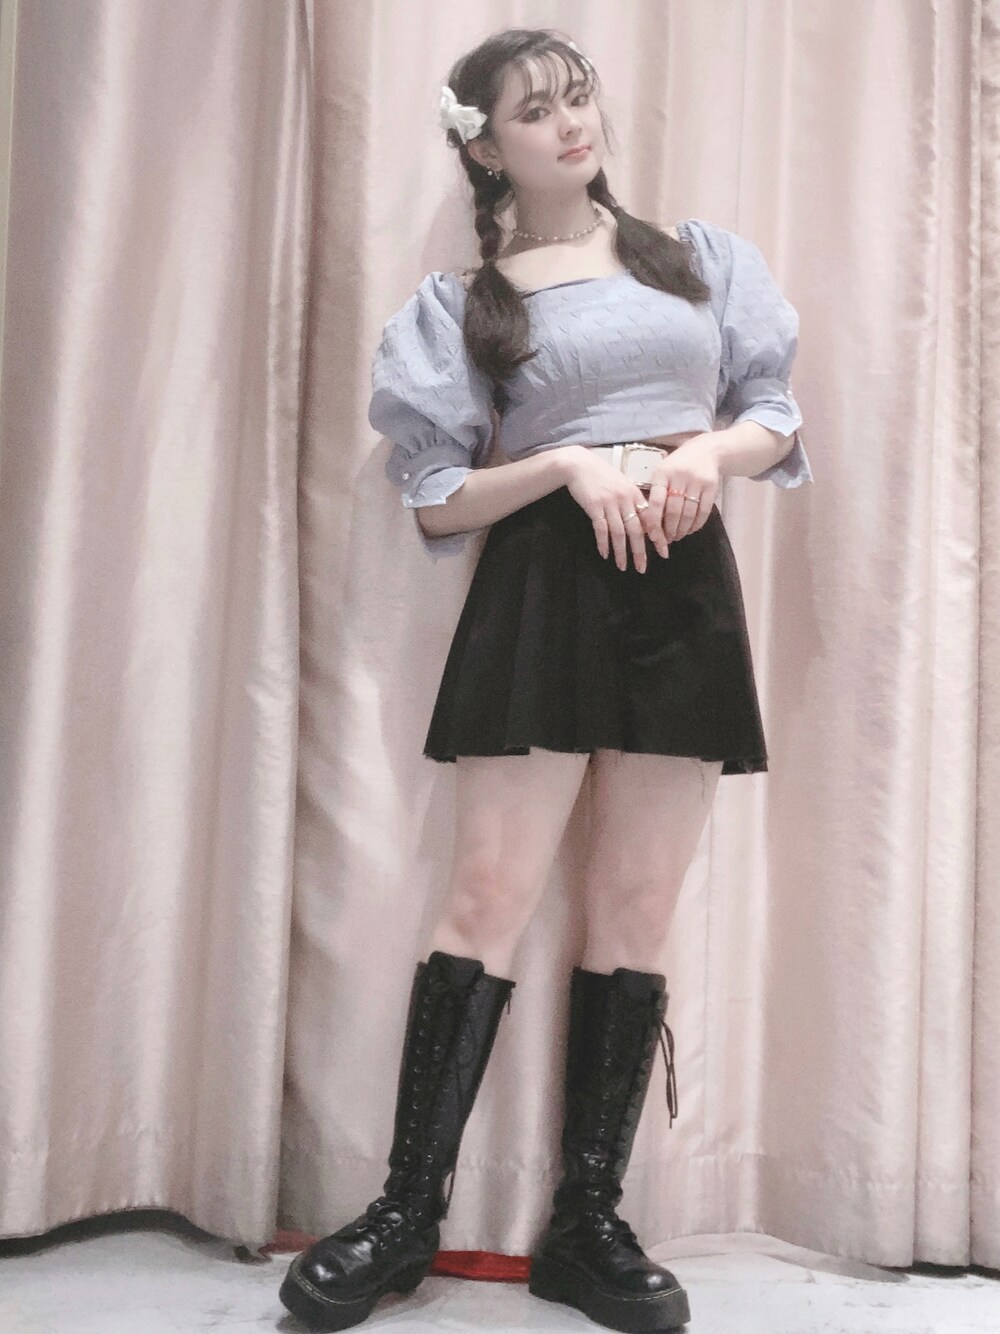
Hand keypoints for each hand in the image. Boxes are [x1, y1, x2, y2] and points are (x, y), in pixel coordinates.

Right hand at [562, 446, 660, 571]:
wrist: (579, 465)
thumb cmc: (602, 476)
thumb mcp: (622, 485)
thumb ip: (633, 502)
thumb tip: (643, 524)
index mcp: (635, 494)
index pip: (650, 519)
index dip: (658, 537)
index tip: (664, 552)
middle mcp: (625, 499)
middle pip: (636, 530)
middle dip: (639, 551)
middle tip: (642, 568)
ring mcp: (609, 502)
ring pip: (618, 533)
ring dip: (621, 552)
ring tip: (623, 567)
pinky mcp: (594, 506)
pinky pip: (601, 529)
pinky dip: (603, 543)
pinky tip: (605, 554)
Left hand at [641, 435, 719, 545]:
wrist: (706, 450)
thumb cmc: (678, 466)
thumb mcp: (663, 473)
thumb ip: (657, 494)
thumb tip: (651, 524)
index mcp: (663, 473)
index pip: (656, 502)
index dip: (654, 522)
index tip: (653, 536)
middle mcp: (680, 476)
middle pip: (674, 511)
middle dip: (670, 530)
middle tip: (667, 540)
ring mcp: (697, 481)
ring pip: (689, 514)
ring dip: (682, 530)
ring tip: (678, 536)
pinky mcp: (711, 486)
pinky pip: (704, 511)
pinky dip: (696, 524)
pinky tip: (691, 529)